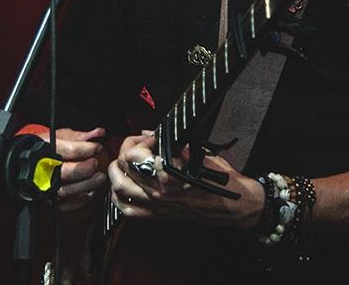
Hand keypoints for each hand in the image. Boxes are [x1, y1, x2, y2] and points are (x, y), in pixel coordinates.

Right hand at [19, 125, 109, 210]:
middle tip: (95, 163)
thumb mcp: (60, 136)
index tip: (97, 147)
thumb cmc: (44, 147)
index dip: (87, 149)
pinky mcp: (48, 199)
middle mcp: (43, 169)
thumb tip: (98, 133)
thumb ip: (80, 136)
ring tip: (99, 177)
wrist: (25, 162)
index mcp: (45, 150)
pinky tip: (88, 192)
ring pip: (66, 190)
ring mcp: (44, 186)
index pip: (69, 150)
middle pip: (66, 172)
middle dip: (85, 168)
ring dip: (86, 185)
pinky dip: (79, 201)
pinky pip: (64, 205)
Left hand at [108, 131, 262, 227]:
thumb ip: (170, 142)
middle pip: (124, 166)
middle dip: (127, 148)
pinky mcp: (155, 215)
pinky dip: (119, 196)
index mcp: (170, 173)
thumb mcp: (195, 151)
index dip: (141, 139)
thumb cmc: (218, 179)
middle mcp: (159, 190)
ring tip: (126, 162)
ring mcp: (155, 204)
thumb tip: (152, 133)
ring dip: (118, 170)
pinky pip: (126, 208)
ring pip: (118, 186)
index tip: (151, 138)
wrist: (230, 205)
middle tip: (138, 144)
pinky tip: (126, 184)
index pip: (136, 153)